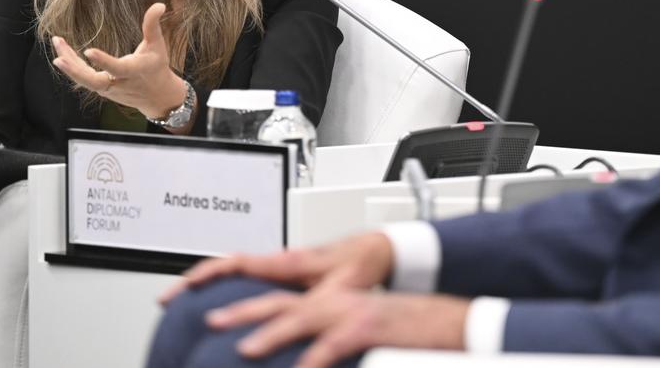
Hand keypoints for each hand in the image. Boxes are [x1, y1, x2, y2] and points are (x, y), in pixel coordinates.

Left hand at [50, 2, 185, 118]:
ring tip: (57, 42)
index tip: (88, 51)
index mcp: (134, 71)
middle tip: (58, 60)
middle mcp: (119, 83)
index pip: (117, 68)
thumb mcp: (158, 45)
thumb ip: (153, 25)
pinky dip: (72, 66)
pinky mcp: (102, 89)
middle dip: (76, 72)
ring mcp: (108, 89)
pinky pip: (84, 78)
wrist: (157, 96)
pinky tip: (62, 52)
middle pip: (94, 82)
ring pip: (85, 80)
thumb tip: (159, 4)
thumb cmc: (157, 66)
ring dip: (69, 65)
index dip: (103, 61)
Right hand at [159, 232, 394, 304]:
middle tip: (167, 300)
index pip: (236, 262)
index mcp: (287, 261)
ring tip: (185, 308)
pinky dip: (230, 290)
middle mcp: (279, 260)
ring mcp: (281, 266)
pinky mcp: (286, 275)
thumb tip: (296, 328)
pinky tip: (227, 313)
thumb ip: (316, 307)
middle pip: (225, 266)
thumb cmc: (359, 264)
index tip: (182, 287)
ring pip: (236, 272)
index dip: (206, 273)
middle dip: (194, 280)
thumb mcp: (339, 291)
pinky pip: (249, 279)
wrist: (376, 251)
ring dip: (210, 286)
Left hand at [209, 286, 468, 367]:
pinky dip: (315, 357)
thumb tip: (298, 360)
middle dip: (243, 312)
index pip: (280, 299)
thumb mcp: (361, 334)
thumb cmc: (405, 333)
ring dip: (271, 332)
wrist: (448, 322)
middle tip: (211, 321)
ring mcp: (352, 312)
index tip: (217, 316)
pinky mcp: (370, 326)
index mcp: (330, 301)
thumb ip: (328, 342)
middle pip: (281, 302)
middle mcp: (336, 301)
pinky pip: (335, 343)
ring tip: (244, 348)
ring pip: (303, 317)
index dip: (248, 306)